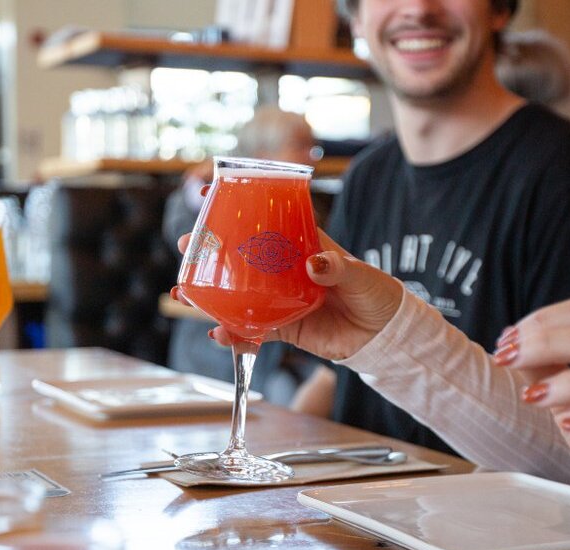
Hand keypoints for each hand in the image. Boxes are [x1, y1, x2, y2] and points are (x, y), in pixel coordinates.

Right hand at [173, 229, 404, 359]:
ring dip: (210, 295)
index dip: (240, 206)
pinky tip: (217, 333)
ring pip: (238, 295)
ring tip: (183, 292)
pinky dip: (235, 334)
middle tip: (186, 244)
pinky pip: (253, 331)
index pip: (268, 220)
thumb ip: (336, 269)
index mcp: (304, 246)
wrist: (386, 335)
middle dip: (211, 252)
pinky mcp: (285, 329)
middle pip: (242, 258)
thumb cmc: (377, 294)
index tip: (209, 193)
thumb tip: (313, 265)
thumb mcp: (359, 275)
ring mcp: (282, 300)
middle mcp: (286, 271)